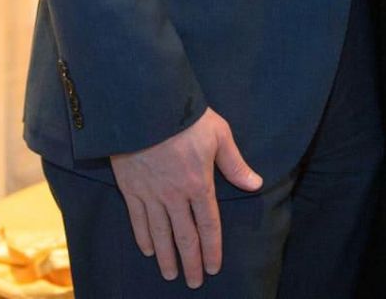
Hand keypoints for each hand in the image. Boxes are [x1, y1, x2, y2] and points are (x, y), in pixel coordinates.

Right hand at [110, 107, 261, 286]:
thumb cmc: (187, 116)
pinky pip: (138, 219)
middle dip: (191, 262)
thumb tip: (255, 184)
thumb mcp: (219, 134)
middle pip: (185, 236)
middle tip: (195, 282)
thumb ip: (235, 163)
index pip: (208, 224)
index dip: (212, 248)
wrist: (147, 104)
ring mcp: (151, 193)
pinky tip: (149, 250)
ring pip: (160, 234)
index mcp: (199, 183)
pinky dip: (143, 237)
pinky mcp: (130, 188)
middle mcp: (175, 195)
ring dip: (167, 257)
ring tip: (170, 274)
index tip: (214, 267)